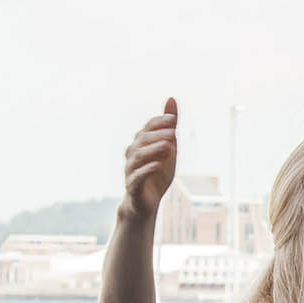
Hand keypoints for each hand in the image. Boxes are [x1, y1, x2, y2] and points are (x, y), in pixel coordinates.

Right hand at [123, 98, 178, 217]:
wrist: (146, 203)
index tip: (173, 119)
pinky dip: (147, 170)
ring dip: (153, 150)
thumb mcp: (168, 148)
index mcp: (140, 144)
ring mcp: (130, 170)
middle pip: (142, 140)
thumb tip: (172, 99)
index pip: (148, 128)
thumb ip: (169, 126)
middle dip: (157, 135)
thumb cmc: (157, 174)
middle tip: (173, 132)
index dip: (159, 122)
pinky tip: (158, 165)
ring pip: (138, 156)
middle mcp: (132, 154)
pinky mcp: (132, 186)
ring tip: (168, 146)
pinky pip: (137, 176)